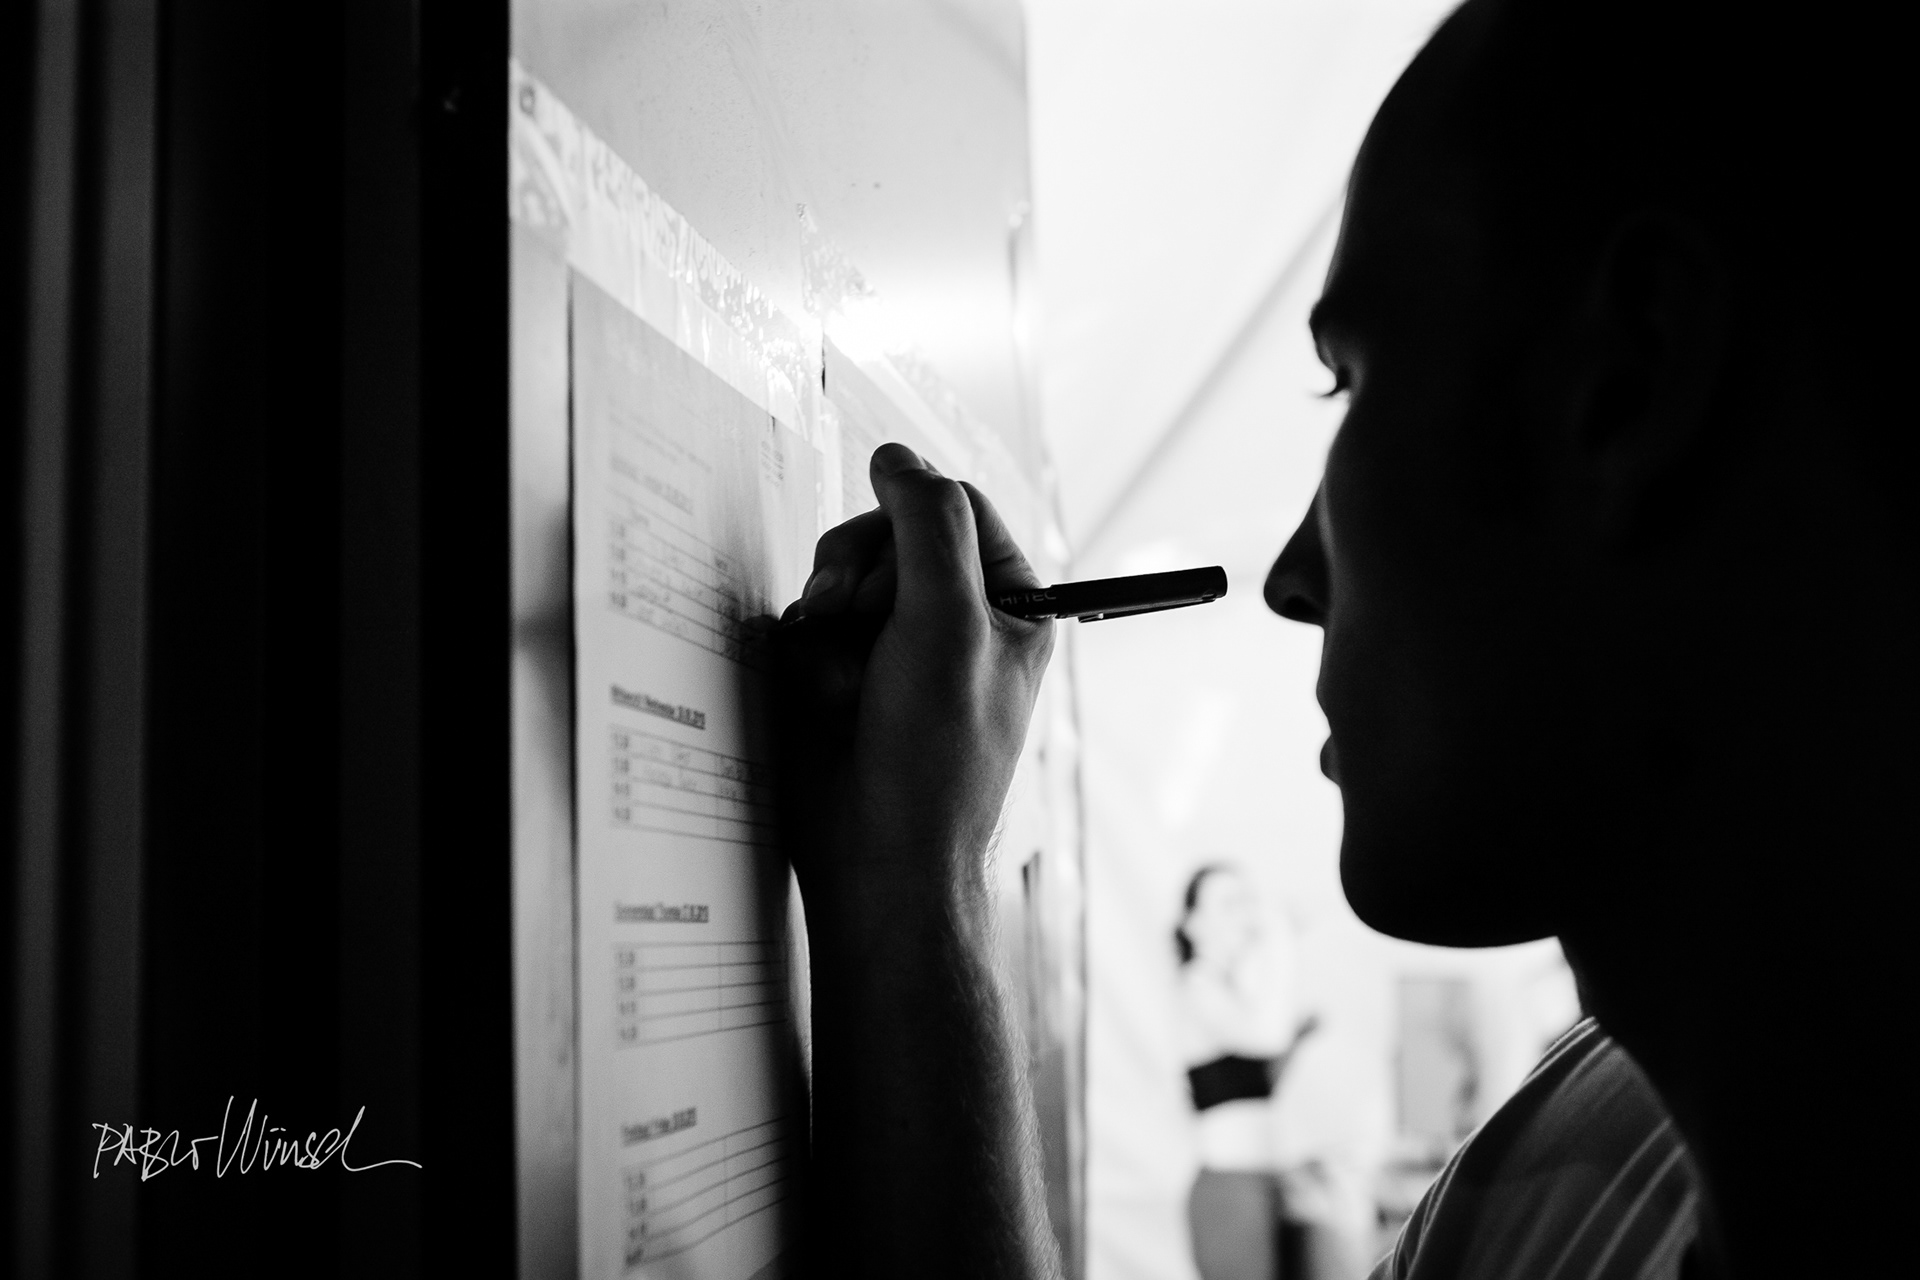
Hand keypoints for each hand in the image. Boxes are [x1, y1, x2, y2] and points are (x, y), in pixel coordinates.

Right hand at [770, 442, 1054, 942]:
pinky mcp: (841, 671)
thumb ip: (927, 528)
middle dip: (860, 568)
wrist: (873, 856)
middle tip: (847, 611)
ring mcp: (893, 644)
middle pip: (888, 530)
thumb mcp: (947, 624)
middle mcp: (954, 618)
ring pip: (841, 573)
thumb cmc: (932, 757)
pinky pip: (809, 619)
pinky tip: (822, 688)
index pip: (955, 507)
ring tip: (840, 666)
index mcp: (1008, 604)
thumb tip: (897, 457)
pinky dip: (807, 645)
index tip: (882, 554)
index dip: (908, 517)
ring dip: (830, 609)